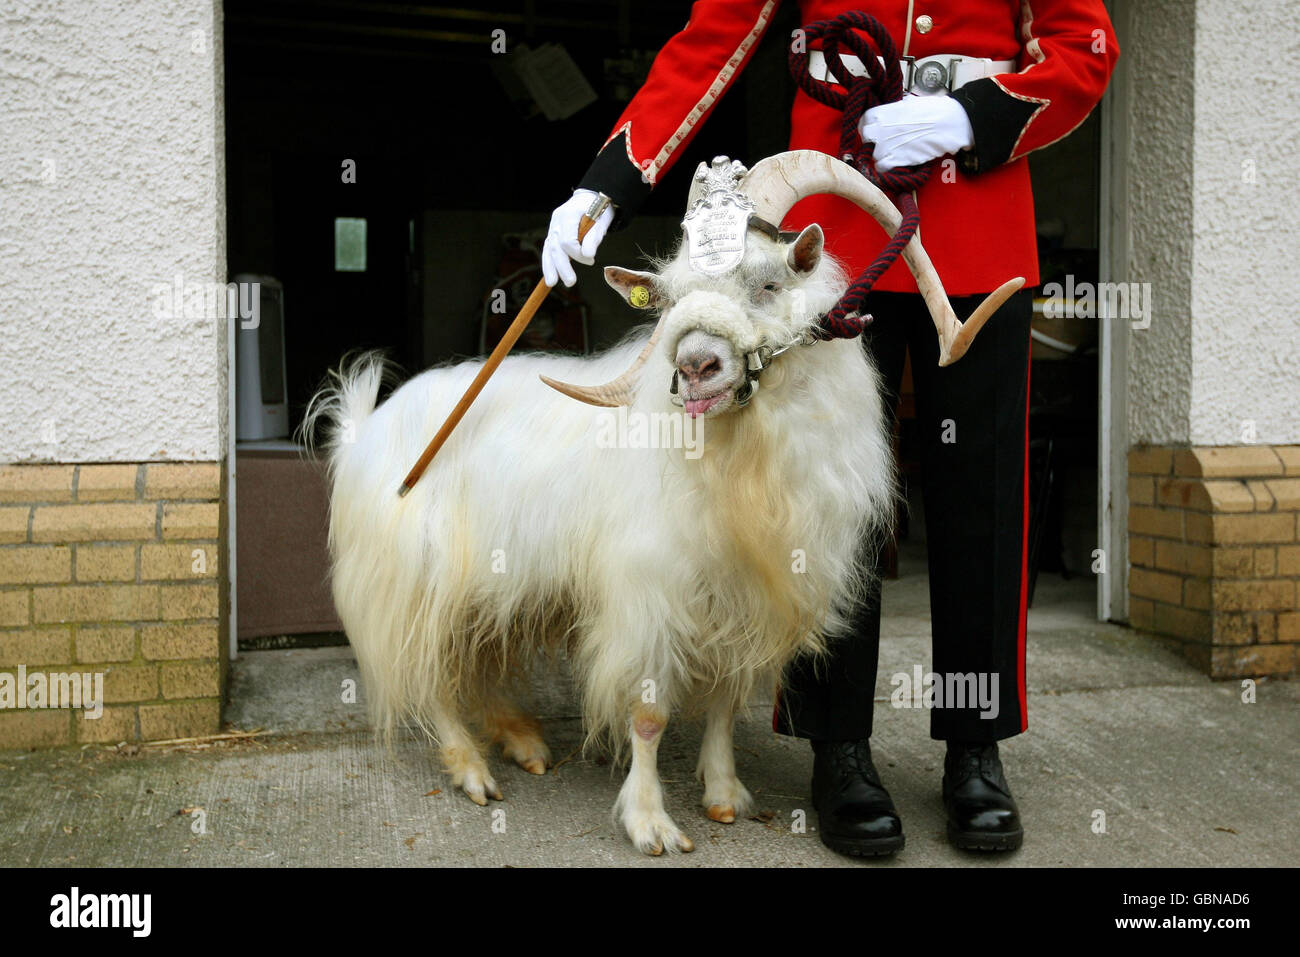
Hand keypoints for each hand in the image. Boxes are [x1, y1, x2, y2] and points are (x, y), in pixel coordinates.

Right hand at [541, 189, 614, 287]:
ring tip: (551, 283)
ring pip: (548, 248)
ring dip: (549, 267)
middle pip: (556, 246)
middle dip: (561, 266)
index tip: (591, 261)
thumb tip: (588, 257)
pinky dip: (549, 261)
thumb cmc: (599, 209)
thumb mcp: (602, 221)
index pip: (568, 241)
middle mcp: (557, 220)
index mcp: (569, 214)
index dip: (578, 254)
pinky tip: (551, 275)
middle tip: (570, 282)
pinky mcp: (554, 232)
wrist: (591, 197)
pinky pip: (549, 248)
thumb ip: (594, 238)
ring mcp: (553, 225)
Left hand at [858, 96, 974, 171]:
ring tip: (894, 153)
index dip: (870, 127)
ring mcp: (885, 146)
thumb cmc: (933, 110)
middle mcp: (879, 129)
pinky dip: (887, 167)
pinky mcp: (894, 159)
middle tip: (884, 143)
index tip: (875, 131)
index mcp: (882, 113)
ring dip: (881, 156)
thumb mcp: (909, 103)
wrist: (947, 123)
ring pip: (873, 155)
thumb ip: (896, 110)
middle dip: (873, 141)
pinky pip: (881, 167)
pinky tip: (897, 162)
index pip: (864, 122)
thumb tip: (895, 112)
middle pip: (866, 139)